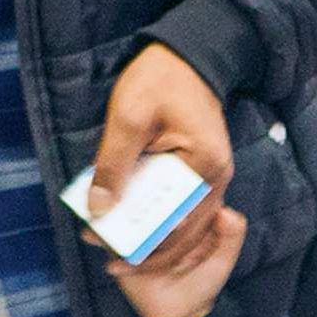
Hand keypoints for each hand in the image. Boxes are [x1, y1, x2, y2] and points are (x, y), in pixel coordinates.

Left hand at [88, 44, 235, 282]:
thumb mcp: (128, 117)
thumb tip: (99, 208)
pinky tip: (138, 230)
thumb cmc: (159, 79)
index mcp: (203, 165)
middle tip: (111, 263)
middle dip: (148, 253)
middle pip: (185, 234)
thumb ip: (114, 165)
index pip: (176, 223)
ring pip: (187, 227)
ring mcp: (214, 177)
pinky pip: (185, 210)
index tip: (112, 256)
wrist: (189, 54)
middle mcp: (217, 178)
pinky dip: (163, 224)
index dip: (145, 246)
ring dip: (155, 242)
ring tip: (118, 252)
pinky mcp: (203, 172)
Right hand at [109, 203, 249, 316]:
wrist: (178, 313)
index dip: (173, 189)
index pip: (179, 192)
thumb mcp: (221, 260)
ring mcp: (139, 231)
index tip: (164, 189)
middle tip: (129, 195)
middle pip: (146, 198)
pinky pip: (108, 238)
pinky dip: (98, 234)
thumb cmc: (202, 283)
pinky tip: (91, 234)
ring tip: (104, 210)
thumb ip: (231, 237)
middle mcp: (161, 218)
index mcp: (187, 214)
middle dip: (137, 196)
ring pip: (125, 214)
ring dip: (113, 210)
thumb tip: (227, 212)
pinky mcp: (121, 247)